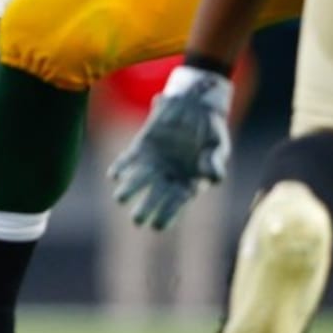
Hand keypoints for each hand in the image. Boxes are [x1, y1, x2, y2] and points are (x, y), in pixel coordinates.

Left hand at [108, 65, 232, 229]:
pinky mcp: (143, 145)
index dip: (167, 214)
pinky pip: (130, 158)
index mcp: (190, 181)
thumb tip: (214, 177)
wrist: (196, 106)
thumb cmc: (212, 131)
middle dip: (146, 208)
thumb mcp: (218, 146)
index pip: (177, 203)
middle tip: (137, 220)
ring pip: (140, 179)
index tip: (157, 226)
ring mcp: (155, 161)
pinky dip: (122, 166)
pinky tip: (113, 175)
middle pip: (156, 195)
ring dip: (129, 188)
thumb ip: (215, 162)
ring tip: (119, 198)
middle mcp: (170, 175)